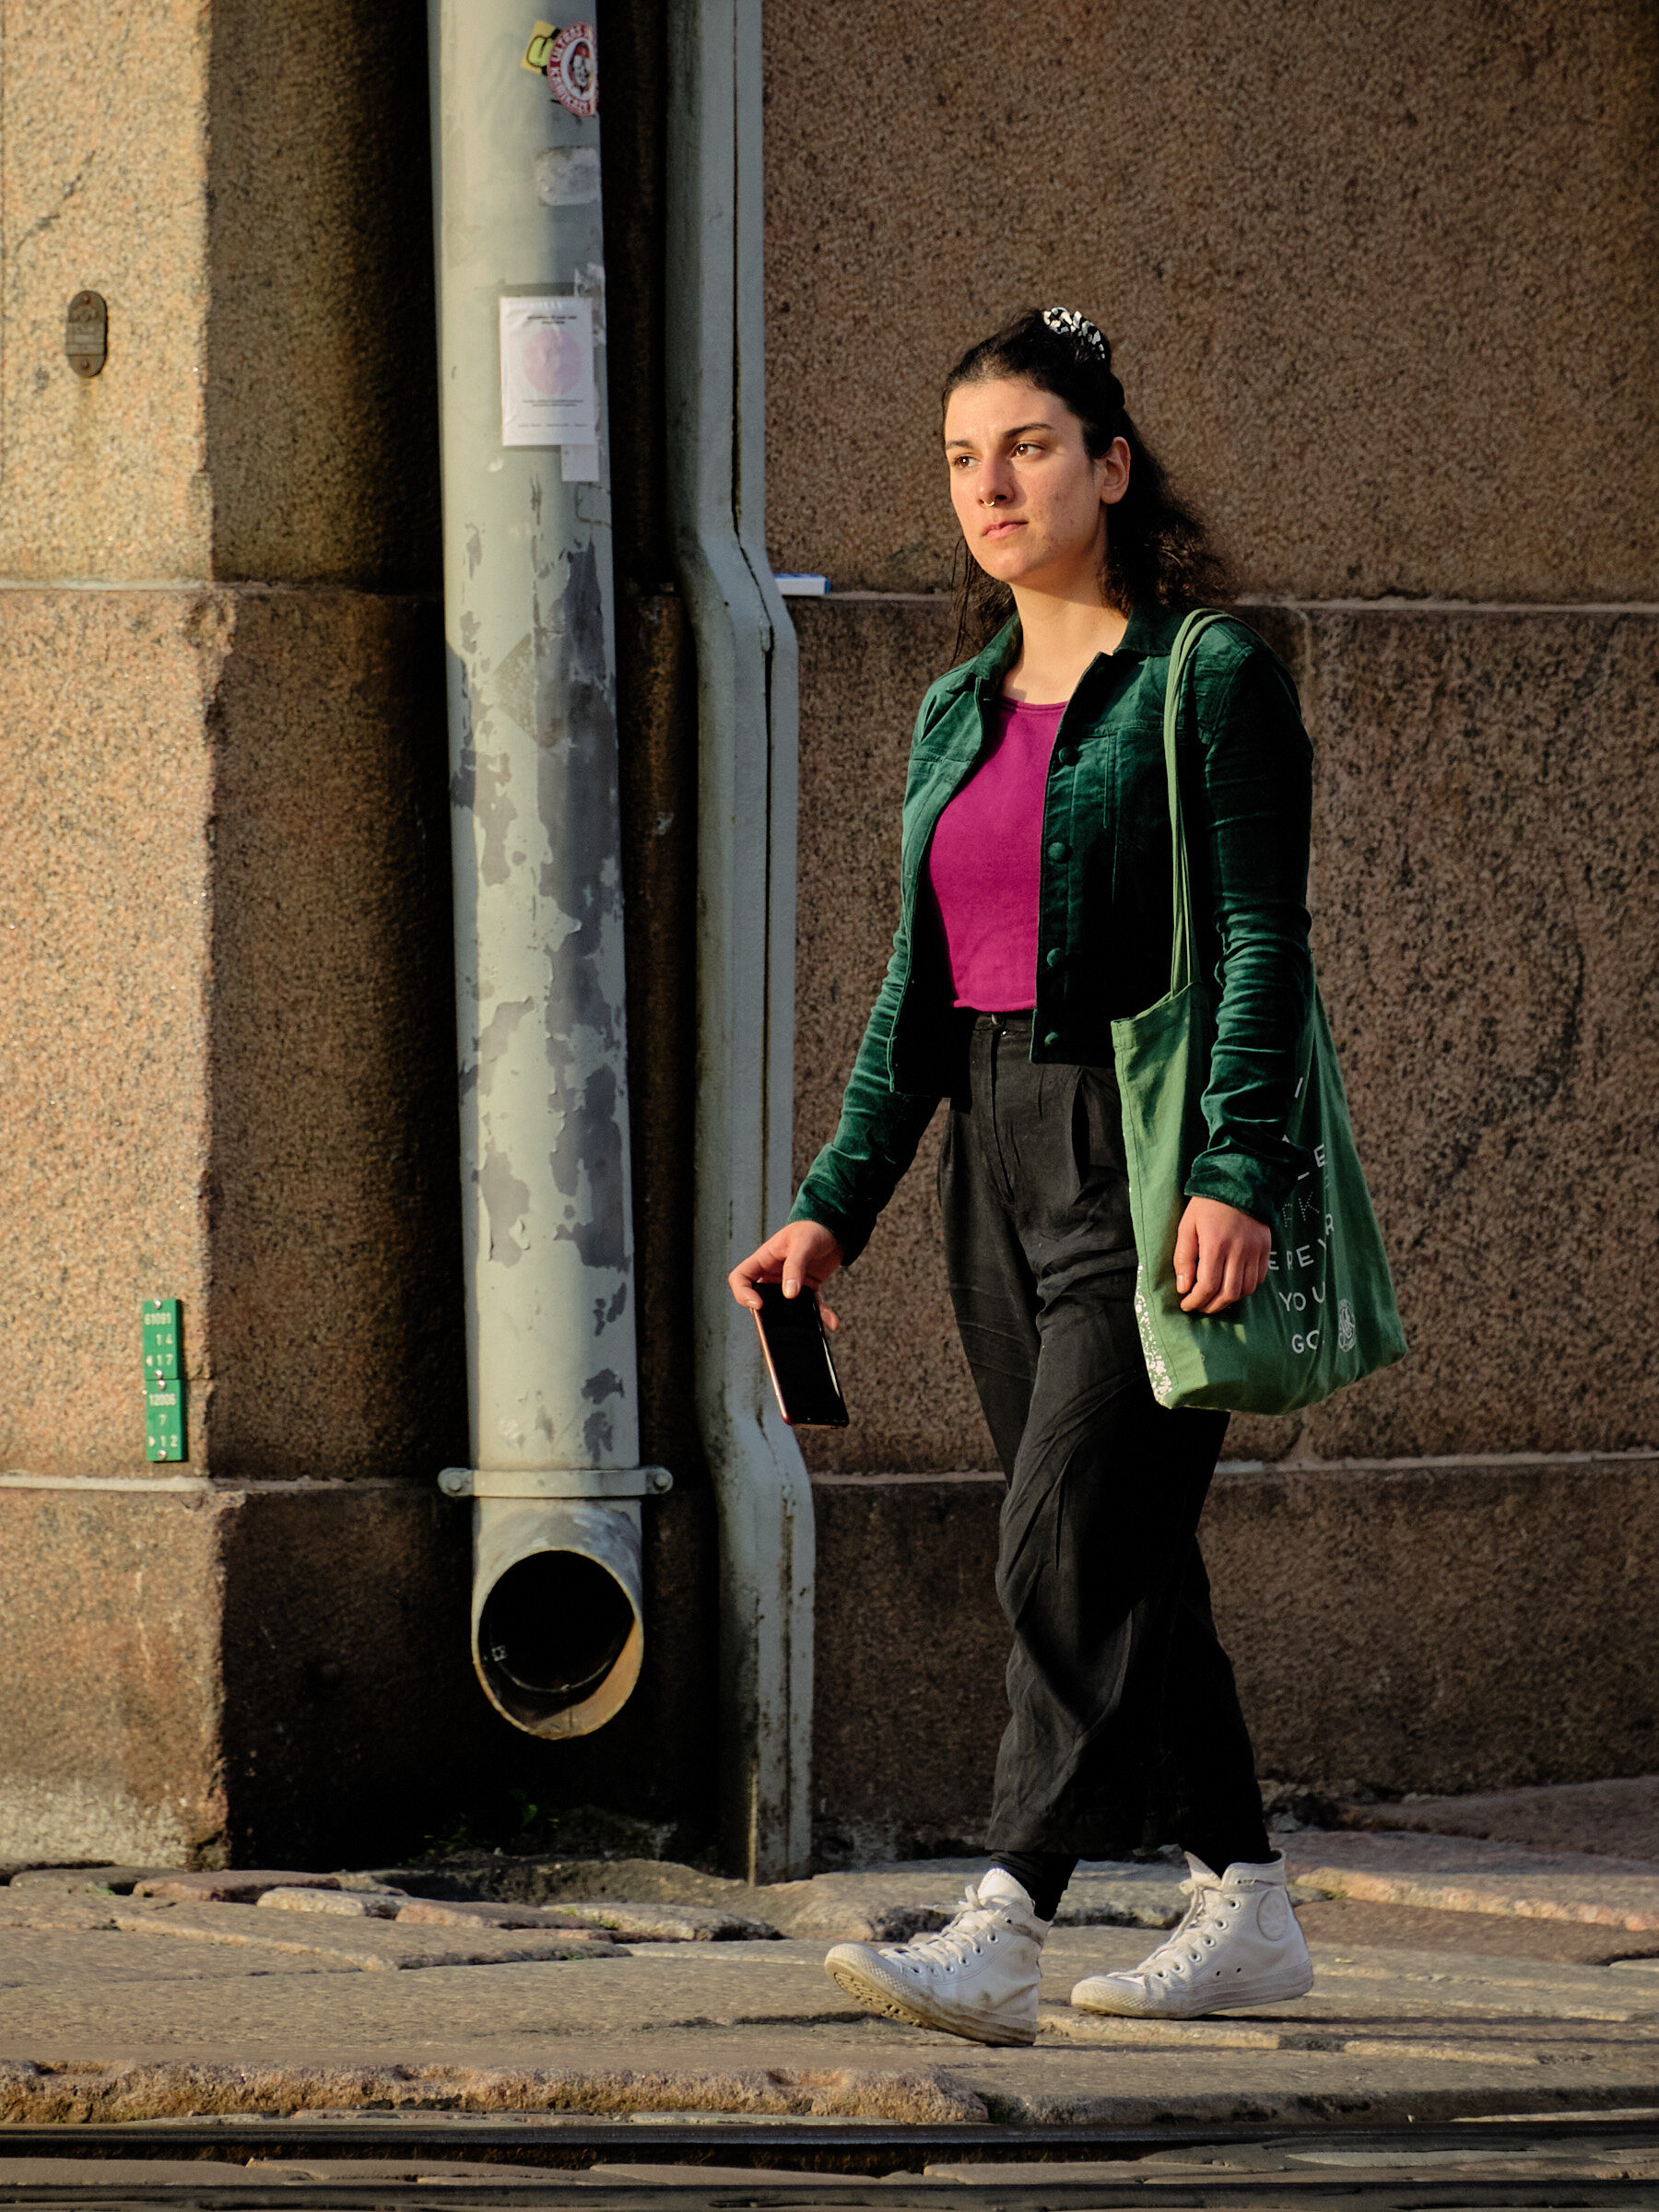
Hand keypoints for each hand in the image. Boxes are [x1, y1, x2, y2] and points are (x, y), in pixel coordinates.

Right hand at [728, 1219, 844, 1330]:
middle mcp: (774, 1274)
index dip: (743, 1293)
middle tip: (778, 1326)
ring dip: (797, 1319)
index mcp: (764, 1260)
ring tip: (807, 1329)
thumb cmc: (812, 1227)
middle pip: (760, 1298)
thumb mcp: (802, 1244)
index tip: (758, 1304)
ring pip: (786, 1308)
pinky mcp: (808, 1287)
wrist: (835, 1226)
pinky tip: (832, 1321)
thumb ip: (795, 1268)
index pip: (740, 1278)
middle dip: (767, 1314)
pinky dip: (821, 1314)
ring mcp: (791, 1282)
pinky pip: (811, 1306)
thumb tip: (789, 1294)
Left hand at [1174, 1196, 1270, 1313]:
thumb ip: (1183, 1258)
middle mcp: (1239, 1250)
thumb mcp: (1187, 1226)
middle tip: (1199, 1306)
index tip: (1186, 1304)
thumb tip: (1183, 1287)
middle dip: (1211, 1306)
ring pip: (1245, 1290)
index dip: (1196, 1301)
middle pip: (1228, 1293)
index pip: (1208, 1286)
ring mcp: (1255, 1250)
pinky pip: (1259, 1279)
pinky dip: (1245, 1289)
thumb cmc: (1208, 1204)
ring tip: (1214, 1299)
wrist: (1239, 1182)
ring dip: (1228, 1300)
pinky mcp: (1266, 1249)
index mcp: (1216, 1244)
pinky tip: (1232, 1287)